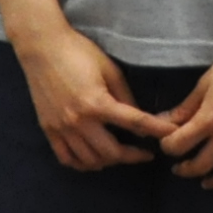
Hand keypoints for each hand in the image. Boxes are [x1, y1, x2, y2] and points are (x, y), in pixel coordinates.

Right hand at [13, 20, 165, 171]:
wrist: (42, 48)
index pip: (135, 123)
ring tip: (120, 154)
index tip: (171, 137)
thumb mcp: (109, 69)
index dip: (156, 131)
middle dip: (131, 156)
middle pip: (111, 152)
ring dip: (108, 162)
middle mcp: (79, 122)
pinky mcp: (48, 130)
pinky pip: (67, 159)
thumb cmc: (79, 52)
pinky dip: (83, 164)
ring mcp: (61, 129)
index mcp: (97, 103)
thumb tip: (139, 121)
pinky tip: (94, 159)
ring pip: (89, 161)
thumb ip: (125, 97)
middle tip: (144, 153)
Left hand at [163, 29, 212, 191]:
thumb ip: (186, 107)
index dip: (168, 147)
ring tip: (205, 181)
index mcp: (210, 119)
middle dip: (186, 169)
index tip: (168, 144)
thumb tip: (163, 122)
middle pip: (202, 165)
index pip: (180, 145)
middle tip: (181, 167)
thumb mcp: (205, 83)